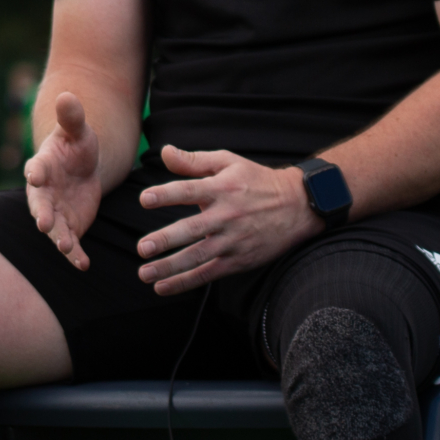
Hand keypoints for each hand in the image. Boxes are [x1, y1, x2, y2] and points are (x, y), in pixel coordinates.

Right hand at [24, 92, 103, 269]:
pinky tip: (84, 265)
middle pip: (39, 205)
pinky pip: (70, 243)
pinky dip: (75, 254)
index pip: (36, 168)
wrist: (84, 168)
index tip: (35, 175)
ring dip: (58, 238)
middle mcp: (44, 193)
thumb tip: (67, 94)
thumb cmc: (77, 145)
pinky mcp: (70, 227)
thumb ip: (72, 117)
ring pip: (54, 228)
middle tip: (43, 223)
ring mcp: (55, 212)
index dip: (35, 172)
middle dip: (41, 214)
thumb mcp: (79, 130)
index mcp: (43, 165)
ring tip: (67, 247)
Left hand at [134, 145, 322, 294]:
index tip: (145, 199)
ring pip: (198, 257)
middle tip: (143, 248)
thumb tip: (165, 152)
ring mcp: (233, 241)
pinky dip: (185, 282)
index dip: (166, 194)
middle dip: (166, 240)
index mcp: (222, 188)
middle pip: (192, 229)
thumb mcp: (228, 162)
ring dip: (170, 267)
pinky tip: (163, 287)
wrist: (297, 206)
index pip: (190, 190)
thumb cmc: (256, 181)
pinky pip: (208, 273)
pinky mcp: (238, 260)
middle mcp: (226, 216)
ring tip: (145, 273)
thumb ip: (194, 160)